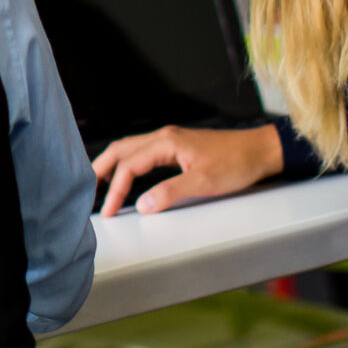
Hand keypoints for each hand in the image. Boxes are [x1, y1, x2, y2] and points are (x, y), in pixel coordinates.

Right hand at [91, 124, 282, 216]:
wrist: (261, 151)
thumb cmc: (237, 163)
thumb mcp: (204, 183)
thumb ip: (170, 193)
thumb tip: (142, 206)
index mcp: (167, 142)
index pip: (129, 165)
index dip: (115, 188)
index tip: (109, 210)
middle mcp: (164, 137)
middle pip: (122, 149)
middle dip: (101, 169)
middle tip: (86, 190)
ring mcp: (171, 141)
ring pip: (131, 149)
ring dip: (113, 166)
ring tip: (100, 184)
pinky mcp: (178, 147)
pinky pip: (144, 153)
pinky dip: (129, 165)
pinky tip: (128, 177)